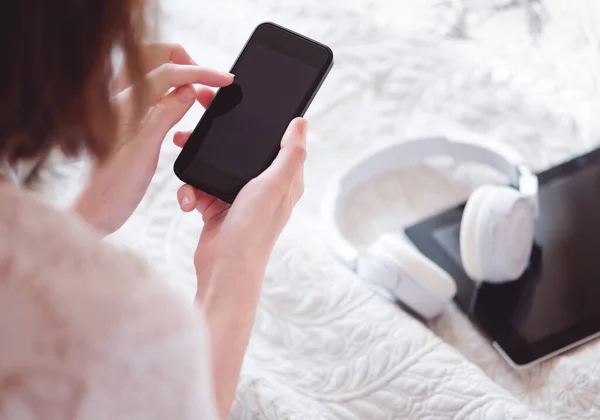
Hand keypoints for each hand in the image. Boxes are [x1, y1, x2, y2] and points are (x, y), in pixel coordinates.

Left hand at [73, 43, 233, 234]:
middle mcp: (121, 100)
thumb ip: (164, 115)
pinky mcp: (128, 121)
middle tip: (209, 84)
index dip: (201, 72)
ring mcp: (124, 109)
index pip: (168, 72)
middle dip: (187, 63)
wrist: (94, 211)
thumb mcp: (143, 151)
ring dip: (180, 76)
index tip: (226, 80)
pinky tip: (182, 107)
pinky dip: (172, 91)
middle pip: (157, 59)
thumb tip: (188, 88)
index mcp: (124, 104)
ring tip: (200, 92)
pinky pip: (154, 93)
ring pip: (156, 74)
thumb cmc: (112, 188)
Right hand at [173, 116, 307, 301]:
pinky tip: (189, 201)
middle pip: (239, 150)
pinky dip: (191, 192)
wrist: (225, 269)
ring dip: (197, 163)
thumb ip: (290, 153)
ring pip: (214, 166)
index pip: (274, 140)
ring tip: (182, 150)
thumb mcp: (275, 185)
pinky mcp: (216, 207)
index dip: (258, 120)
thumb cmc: (254, 230)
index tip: (236, 99)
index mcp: (283, 178)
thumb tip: (302, 123)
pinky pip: (200, 187)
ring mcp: (237, 196)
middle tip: (197, 120)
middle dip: (217, 138)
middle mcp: (262, 186)